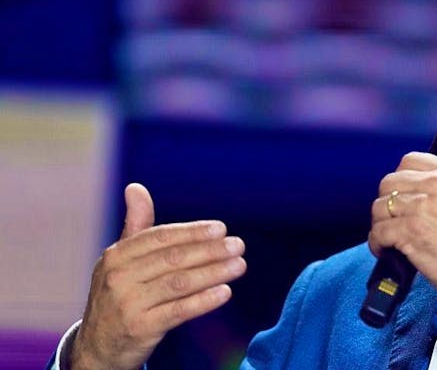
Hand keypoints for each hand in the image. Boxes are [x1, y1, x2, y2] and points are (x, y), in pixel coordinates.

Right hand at [70, 183, 246, 369]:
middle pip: (173, 259)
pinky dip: (204, 300)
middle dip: (210, 250)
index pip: (160, 238)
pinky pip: (179, 311)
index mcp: (116, 255)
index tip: (221, 229)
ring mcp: (128, 304)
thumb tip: (135, 188)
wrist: (97, 347)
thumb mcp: (121, 261)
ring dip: (214, 272)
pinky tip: (225, 291)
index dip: (192, 232)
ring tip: (239, 265)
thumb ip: (135, 226)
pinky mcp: (140, 328)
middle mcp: (119, 277)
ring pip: (179, 283)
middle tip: (238, 245)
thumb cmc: (118, 295)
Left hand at [368, 152, 436, 293]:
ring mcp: (421, 206)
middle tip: (393, 219)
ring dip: (380, 224)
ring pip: (379, 207)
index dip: (400, 180)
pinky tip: (386, 251)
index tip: (401, 195)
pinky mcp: (409, 230)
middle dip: (387, 202)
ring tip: (389, 239)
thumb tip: (416, 193)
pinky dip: (377, 244)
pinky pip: (378, 232)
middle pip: (389, 182)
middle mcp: (435, 184)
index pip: (409, 161)